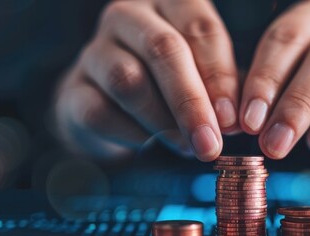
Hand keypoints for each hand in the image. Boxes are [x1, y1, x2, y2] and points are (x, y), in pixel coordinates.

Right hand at [54, 0, 239, 160]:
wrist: (109, 107)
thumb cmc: (168, 85)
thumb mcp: (202, 77)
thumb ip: (221, 91)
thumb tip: (236, 121)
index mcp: (169, 3)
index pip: (199, 27)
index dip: (220, 75)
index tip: (233, 119)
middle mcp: (128, 16)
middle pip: (163, 49)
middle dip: (191, 101)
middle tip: (210, 143)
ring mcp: (95, 49)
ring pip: (129, 80)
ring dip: (163, 121)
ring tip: (185, 146)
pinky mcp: (73, 88)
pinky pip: (101, 112)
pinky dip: (131, 134)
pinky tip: (148, 143)